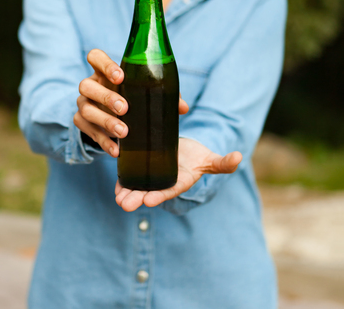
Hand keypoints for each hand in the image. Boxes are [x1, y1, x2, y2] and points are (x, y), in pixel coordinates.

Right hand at [73, 49, 188, 156]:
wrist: (114, 118)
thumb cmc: (133, 98)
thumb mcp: (145, 93)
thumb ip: (163, 94)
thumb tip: (182, 107)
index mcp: (104, 71)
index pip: (95, 57)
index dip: (105, 64)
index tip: (121, 76)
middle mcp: (91, 85)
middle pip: (86, 85)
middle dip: (106, 97)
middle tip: (125, 108)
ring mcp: (84, 104)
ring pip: (85, 109)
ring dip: (105, 121)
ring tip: (124, 132)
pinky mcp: (82, 123)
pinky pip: (87, 131)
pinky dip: (103, 141)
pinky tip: (116, 150)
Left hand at [115, 138, 241, 211]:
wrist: (188, 152)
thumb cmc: (199, 156)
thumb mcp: (211, 158)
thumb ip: (223, 162)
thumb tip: (238, 157)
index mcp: (181, 180)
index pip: (170, 189)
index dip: (160, 195)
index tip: (148, 200)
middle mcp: (166, 181)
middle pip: (151, 191)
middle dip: (138, 197)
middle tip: (124, 204)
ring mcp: (155, 176)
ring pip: (140, 186)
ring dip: (128, 192)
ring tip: (118, 198)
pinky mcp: (147, 168)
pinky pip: (135, 176)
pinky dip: (125, 180)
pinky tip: (117, 185)